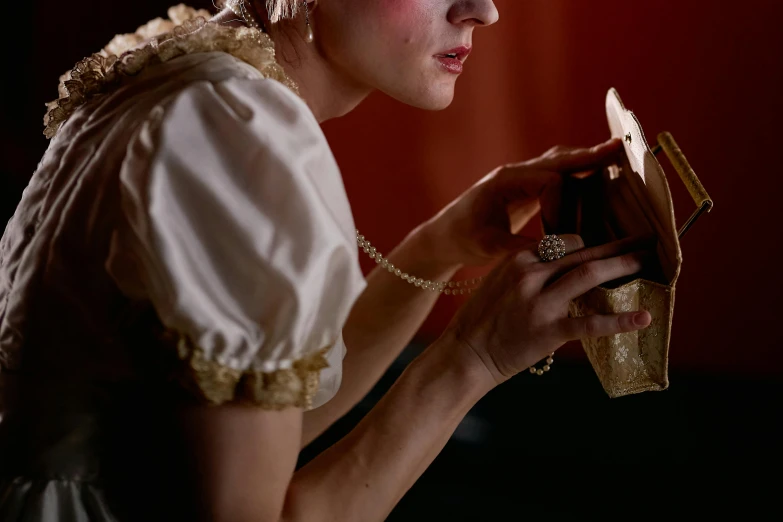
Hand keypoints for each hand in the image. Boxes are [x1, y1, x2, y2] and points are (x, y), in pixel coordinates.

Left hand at [421, 139, 622, 267]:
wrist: (442, 238)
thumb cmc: (460, 240)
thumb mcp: (487, 247)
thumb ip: (520, 247)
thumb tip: (556, 251)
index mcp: (506, 181)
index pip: (550, 182)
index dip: (562, 208)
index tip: (558, 238)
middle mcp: (515, 173)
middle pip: (559, 159)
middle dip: (589, 157)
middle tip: (619, 150)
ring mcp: (520, 179)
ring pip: (559, 163)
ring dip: (586, 161)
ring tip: (615, 154)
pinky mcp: (524, 190)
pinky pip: (555, 176)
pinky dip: (576, 173)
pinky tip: (595, 173)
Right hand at [441, 234, 653, 384]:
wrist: (465, 353)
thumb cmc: (482, 320)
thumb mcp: (500, 281)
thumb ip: (529, 270)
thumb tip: (562, 266)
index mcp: (518, 259)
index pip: (565, 242)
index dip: (593, 243)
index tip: (612, 245)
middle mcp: (530, 274)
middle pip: (583, 253)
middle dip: (618, 246)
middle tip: (647, 241)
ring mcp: (539, 302)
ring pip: (589, 276)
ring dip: (622, 266)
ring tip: (649, 262)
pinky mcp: (547, 331)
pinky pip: (589, 324)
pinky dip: (619, 321)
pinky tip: (643, 318)